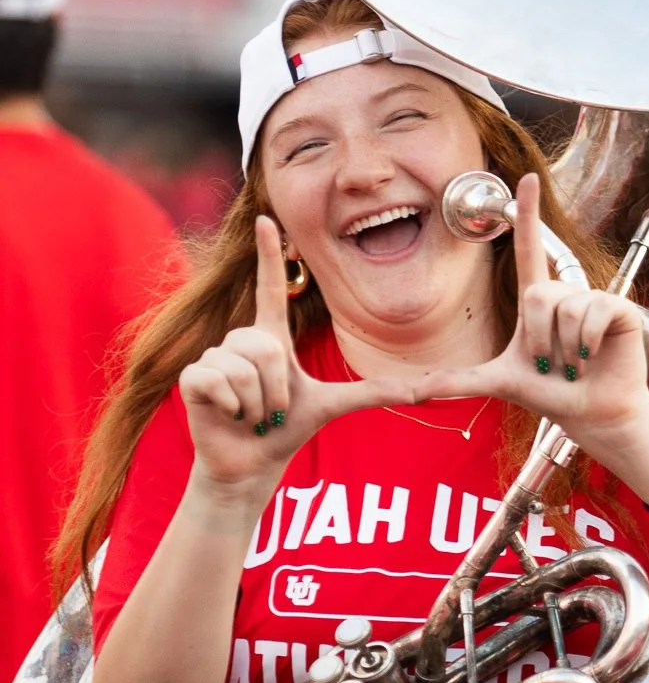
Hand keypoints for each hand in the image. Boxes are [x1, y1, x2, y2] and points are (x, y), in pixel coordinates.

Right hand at [178, 217, 415, 496]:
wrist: (251, 464)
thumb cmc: (285, 429)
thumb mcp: (331, 405)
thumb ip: (373, 392)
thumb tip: (422, 390)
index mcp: (272, 338)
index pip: (270, 288)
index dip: (269, 255)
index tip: (266, 219)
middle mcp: (242, 340)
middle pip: (267, 348)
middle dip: (277, 390)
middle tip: (271, 411)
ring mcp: (214, 356)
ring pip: (244, 368)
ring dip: (256, 404)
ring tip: (251, 416)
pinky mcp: (193, 377)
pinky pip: (220, 382)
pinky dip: (233, 408)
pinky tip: (229, 416)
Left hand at [410, 174, 648, 469]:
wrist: (592, 415)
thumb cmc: (551, 395)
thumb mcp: (500, 382)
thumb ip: (457, 381)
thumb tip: (412, 392)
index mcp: (539, 300)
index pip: (531, 249)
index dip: (528, 214)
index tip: (525, 178)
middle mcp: (566, 293)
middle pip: (538, 295)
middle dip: (538, 340)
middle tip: (552, 365)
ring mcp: (595, 299)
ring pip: (565, 308)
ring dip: (564, 348)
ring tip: (575, 365)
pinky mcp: (620, 310)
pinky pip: (593, 313)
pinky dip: (586, 342)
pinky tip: (592, 357)